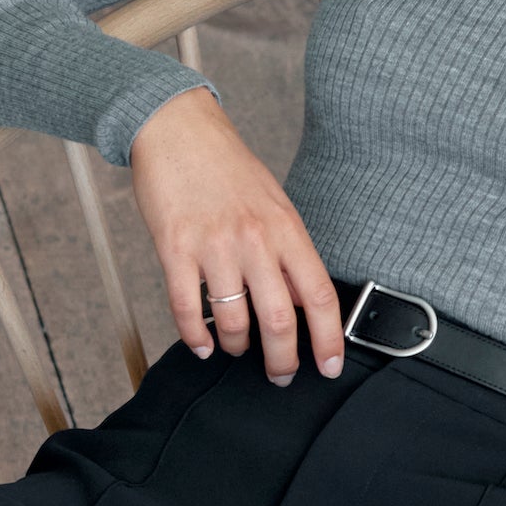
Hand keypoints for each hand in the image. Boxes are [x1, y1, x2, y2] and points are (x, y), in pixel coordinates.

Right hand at [127, 86, 345, 385]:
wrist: (178, 129)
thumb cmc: (228, 168)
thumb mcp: (274, 204)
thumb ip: (287, 252)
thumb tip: (299, 302)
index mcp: (287, 229)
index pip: (319, 295)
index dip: (330, 339)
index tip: (331, 366)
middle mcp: (255, 240)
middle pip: (278, 319)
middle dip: (282, 360)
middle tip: (280, 376)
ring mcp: (213, 246)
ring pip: (233, 321)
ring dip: (238, 347)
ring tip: (238, 349)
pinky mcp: (174, 249)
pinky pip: (187, 309)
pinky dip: (196, 337)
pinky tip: (203, 345)